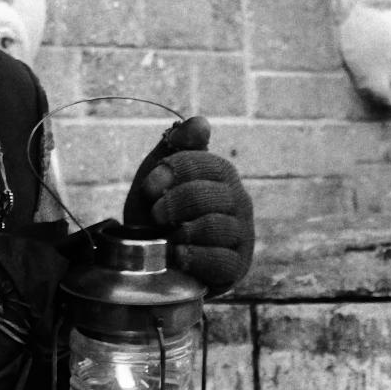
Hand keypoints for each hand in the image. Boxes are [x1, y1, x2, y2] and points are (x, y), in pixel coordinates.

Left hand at [122, 116, 253, 294]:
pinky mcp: (238, 266)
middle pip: (209, 195)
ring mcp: (242, 235)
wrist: (155, 261)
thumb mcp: (157, 179)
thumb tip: (200, 123)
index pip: (206, 163)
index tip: (149, 187)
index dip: (174, 171)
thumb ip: (174, 147)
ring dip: (183, 232)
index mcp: (221, 175)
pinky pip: (221, 260)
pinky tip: (178, 256)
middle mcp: (239, 202)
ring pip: (216, 227)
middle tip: (156, 215)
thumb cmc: (159, 215)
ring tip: (168, 238)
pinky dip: (194, 257)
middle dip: (174, 203)